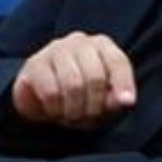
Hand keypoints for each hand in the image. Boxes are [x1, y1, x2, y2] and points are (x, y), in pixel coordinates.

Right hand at [12, 32, 136, 127]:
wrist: (39, 97)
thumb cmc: (80, 95)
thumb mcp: (102, 100)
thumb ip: (114, 98)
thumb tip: (124, 100)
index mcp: (102, 46)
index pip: (118, 61)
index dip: (124, 83)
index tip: (127, 103)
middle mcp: (80, 42)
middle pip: (95, 76)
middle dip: (94, 105)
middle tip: (88, 118)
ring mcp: (55, 50)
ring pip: (73, 85)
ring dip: (74, 110)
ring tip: (72, 117)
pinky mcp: (34, 64)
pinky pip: (51, 92)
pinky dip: (56, 109)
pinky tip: (55, 110)